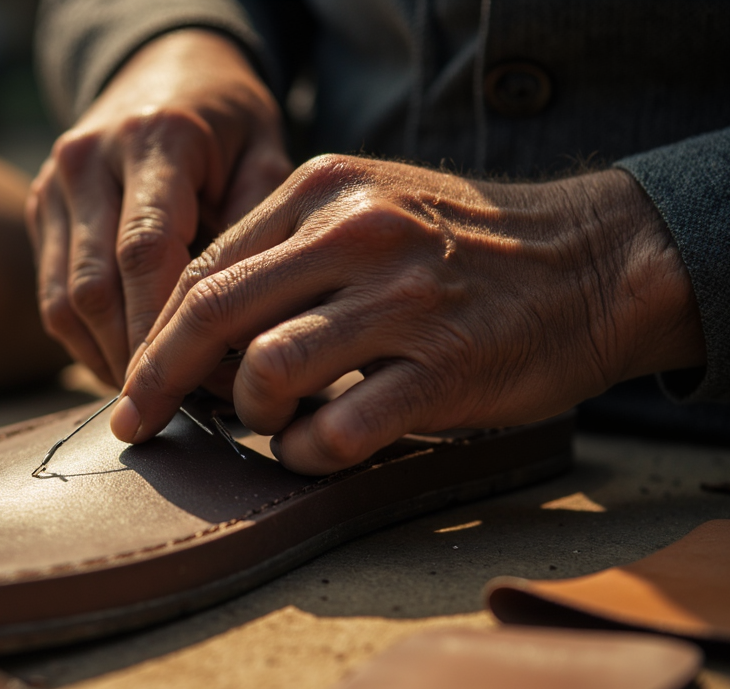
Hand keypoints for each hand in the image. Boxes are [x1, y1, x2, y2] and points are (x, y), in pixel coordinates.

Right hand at [27, 29, 290, 385]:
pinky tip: (126, 364)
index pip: (145, 252)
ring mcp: (53, 183)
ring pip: (63, 301)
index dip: (161, 329)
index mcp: (154, 138)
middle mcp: (89, 158)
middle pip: (95, 286)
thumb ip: (258, 229)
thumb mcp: (267, 153)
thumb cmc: (229, 124)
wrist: (166, 69)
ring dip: (105, 359)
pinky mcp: (37, 208)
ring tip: (153, 395)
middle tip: (177, 408)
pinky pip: (50, 295)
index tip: (193, 386)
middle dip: (133, 358)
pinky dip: (85, 341)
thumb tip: (248, 329)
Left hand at [111, 155, 705, 473]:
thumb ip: (285, 255)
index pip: (202, 269)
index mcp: (323, 192)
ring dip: (248, 415)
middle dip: (158, 381)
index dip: (152, 336)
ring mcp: (402, 301)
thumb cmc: (463, 250)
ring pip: (267, 370)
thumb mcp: (369, 212)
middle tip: (136, 424)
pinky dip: (307, 454)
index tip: (132, 384)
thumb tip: (191, 334)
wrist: (596, 262)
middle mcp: (356, 236)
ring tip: (269, 427)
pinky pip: (339, 429)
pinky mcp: (445, 368)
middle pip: (213, 314)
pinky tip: (315, 452)